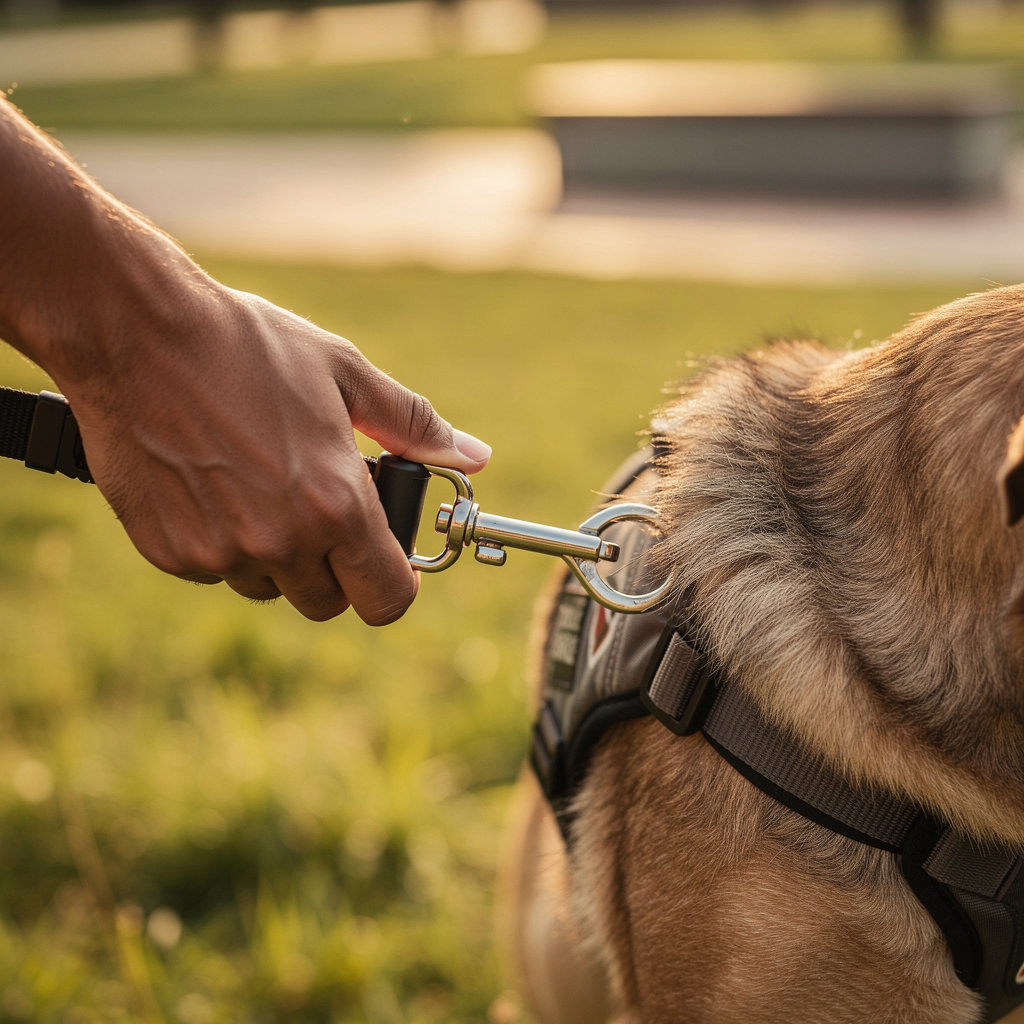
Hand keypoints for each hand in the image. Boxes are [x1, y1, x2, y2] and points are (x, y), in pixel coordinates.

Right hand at [63, 287, 489, 624]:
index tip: (388, 561)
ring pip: (269, 587)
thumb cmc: (248, 346)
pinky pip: (215, 571)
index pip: (388, 599)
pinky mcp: (168, 552)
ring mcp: (219, 553)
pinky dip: (224, 543)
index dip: (396, 585)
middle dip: (335, 567)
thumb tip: (475, 456)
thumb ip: (414, 427)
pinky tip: (215, 485)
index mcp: (336, 505)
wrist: (134, 332)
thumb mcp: (345, 374)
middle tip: (321, 510)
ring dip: (277, 555)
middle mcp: (281, 542)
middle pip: (328, 602)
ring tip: (261, 485)